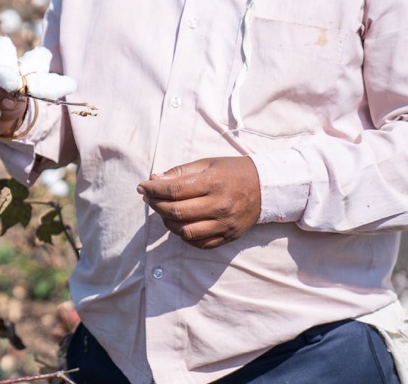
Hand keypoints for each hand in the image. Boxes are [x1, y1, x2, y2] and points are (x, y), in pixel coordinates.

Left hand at [137, 157, 260, 248]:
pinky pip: (199, 243)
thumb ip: (180, 172)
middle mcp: (220, 205)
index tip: (142, 187)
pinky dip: (184, 236)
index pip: (175, 190)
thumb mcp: (207, 164)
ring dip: (167, 222)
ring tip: (164, 212)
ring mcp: (225, 224)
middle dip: (156, 205)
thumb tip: (155, 180)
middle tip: (149, 198)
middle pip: (177, 211)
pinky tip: (180, 224)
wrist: (265, 187)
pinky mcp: (228, 236)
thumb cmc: (232, 171)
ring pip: (185, 231)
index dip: (154, 189)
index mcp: (213, 183)